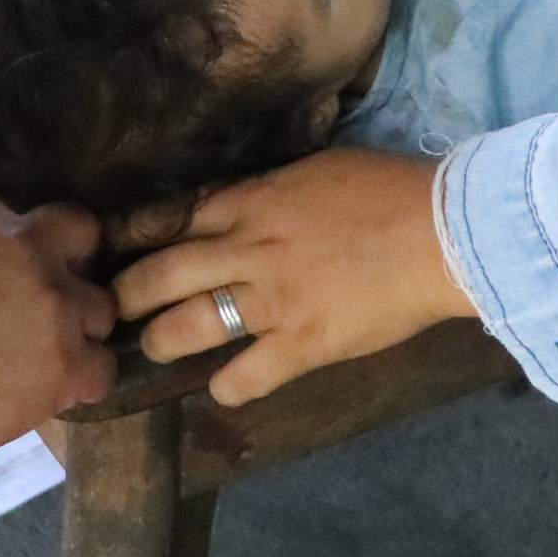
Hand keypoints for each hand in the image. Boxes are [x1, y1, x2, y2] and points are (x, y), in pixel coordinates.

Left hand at [109, 149, 474, 405]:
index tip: (115, 252)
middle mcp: (248, 250)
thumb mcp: (316, 170)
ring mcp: (272, 301)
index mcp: (251, 201)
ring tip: (156, 348)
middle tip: (114, 311)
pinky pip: (245, 376)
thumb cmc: (388, 188)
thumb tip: (243, 203)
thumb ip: (269, 190)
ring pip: (188, 328)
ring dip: (162, 342)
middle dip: (127, 297)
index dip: (135, 238)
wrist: (443, 231)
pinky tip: (223, 386)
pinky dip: (226, 386)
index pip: (171, 219)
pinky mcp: (302, 344)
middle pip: (161, 275)